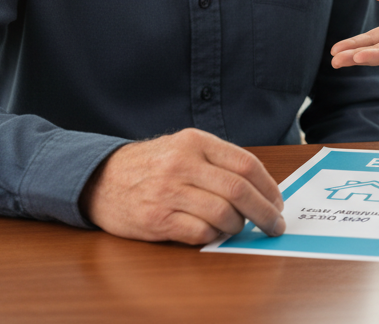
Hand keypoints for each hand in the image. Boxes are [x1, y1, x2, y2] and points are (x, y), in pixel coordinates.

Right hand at [80, 128, 284, 244]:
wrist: (100, 179)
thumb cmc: (150, 165)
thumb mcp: (183, 148)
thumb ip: (218, 161)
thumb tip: (261, 188)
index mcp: (195, 142)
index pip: (245, 164)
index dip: (268, 186)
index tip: (277, 202)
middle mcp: (182, 164)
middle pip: (239, 190)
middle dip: (264, 211)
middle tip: (274, 224)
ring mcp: (168, 192)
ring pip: (223, 214)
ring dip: (238, 226)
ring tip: (238, 227)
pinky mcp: (157, 219)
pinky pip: (200, 233)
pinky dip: (215, 236)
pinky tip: (215, 233)